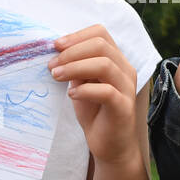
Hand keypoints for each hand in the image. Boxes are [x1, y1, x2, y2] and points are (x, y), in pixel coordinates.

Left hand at [49, 25, 139, 165]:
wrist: (110, 146)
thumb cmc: (95, 113)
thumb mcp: (81, 85)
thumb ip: (76, 68)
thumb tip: (58, 51)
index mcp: (116, 60)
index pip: (100, 33)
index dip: (77, 36)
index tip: (56, 46)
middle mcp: (125, 70)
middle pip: (101, 45)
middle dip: (71, 52)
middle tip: (52, 65)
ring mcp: (127, 88)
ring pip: (104, 64)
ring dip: (75, 67)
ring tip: (56, 76)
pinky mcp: (124, 108)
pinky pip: (106, 91)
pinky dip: (85, 90)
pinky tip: (71, 95)